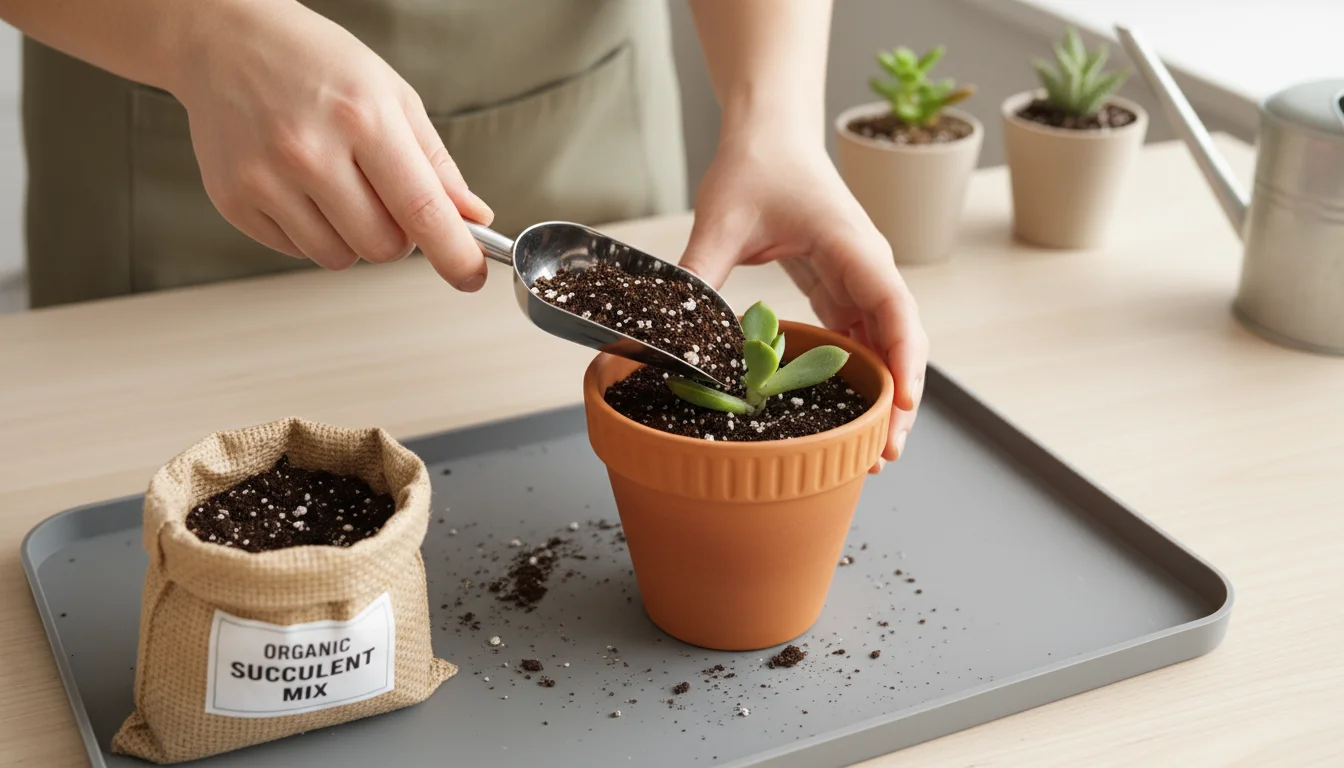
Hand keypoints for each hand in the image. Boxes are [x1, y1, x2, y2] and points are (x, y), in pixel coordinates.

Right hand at [174, 1, 493, 288]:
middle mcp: (309, 151)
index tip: (470, 276)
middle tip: (384, 197)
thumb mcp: (391, 96)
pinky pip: (297, 250)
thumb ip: (436, 163)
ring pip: (340, 258)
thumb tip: (472, 217)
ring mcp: (265, 179)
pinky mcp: (234, 200)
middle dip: (398, 236)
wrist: (226, 41)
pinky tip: (300, 186)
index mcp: (362, 118)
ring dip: (353, 237)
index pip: (422, 210)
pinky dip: (310, 231)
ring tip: (337, 184)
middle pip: (382, 247)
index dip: (454, 253)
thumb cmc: (315, 63)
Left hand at [679, 134, 927, 464]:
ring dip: (881, 391)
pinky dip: (857, 372)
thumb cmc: (755, 164)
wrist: (769, 132)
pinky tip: (846, 410)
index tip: (902, 406)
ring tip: (870, 448)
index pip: (893, 308)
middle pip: (899, 339)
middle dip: (898, 397)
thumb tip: (657, 332)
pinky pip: (857, 336)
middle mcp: (867, 266)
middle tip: (883, 454)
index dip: (903, 360)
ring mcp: (857, 277)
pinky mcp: (839, 285)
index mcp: (852, 246)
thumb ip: (696, 276)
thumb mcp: (721, 220)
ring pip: (883, 343)